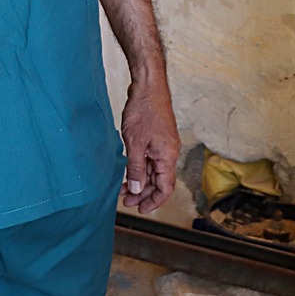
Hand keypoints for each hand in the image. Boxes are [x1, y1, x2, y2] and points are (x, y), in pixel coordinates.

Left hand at [119, 76, 180, 213]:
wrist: (148, 86)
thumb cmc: (144, 111)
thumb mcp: (135, 144)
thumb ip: (136, 169)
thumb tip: (137, 190)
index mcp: (168, 156)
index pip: (165, 188)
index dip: (154, 201)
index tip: (140, 209)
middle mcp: (169, 153)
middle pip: (160, 181)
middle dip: (144, 194)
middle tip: (126, 200)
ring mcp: (164, 145)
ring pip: (154, 171)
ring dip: (141, 181)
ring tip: (124, 189)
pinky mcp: (158, 138)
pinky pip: (151, 159)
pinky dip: (141, 168)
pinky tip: (129, 171)